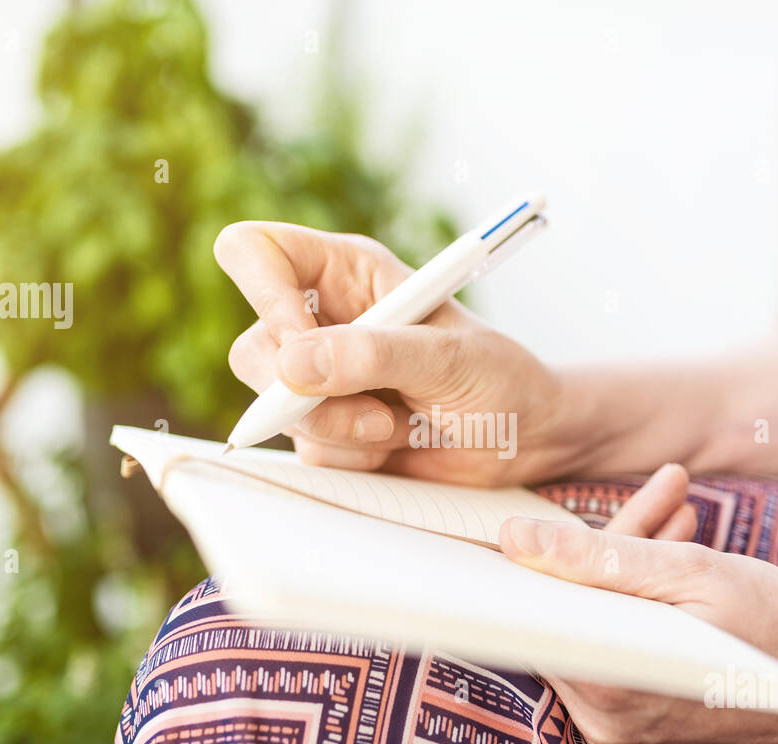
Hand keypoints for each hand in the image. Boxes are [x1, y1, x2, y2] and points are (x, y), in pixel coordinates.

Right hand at [214, 221, 582, 485]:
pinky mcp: (326, 430)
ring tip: (402, 423)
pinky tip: (397, 442)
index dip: (263, 294)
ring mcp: (318, 380)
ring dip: (341, 429)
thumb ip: (373, 354)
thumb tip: (290, 365)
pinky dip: (353, 457)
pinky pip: (306, 451)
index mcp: (346, 272)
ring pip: (276, 410)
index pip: (256, 252)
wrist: (525, 440)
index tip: (300, 344)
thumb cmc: (499, 378)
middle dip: (301, 392)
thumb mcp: (448, 357)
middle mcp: (322, 321)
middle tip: (371, 410)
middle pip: (251, 349)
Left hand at [498, 501, 777, 743]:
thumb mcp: (693, 574)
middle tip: (667, 493)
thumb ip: (597, 557)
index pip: (533, 612)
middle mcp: (601, 716)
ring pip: (597, 619)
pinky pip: (620, 640)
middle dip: (610, 543)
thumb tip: (515, 541)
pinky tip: (677, 551)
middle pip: (570, 610)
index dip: (541, 553)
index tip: (552, 510)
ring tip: (681, 510)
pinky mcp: (639, 713)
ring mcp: (619, 720)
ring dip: (632, 561)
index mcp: (605, 686)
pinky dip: (643, 596)